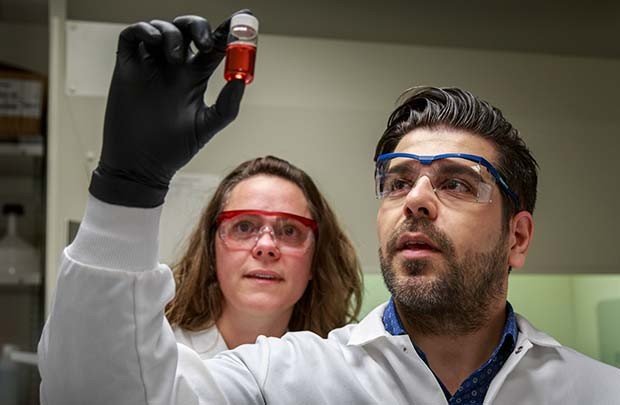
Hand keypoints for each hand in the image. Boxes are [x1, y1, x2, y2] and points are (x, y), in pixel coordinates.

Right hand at [89, 13, 246, 207]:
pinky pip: (133, 35)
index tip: (243, 18)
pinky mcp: (127, 67)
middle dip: (199, 27)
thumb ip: (227, 104)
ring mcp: (150, 65)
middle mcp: (173, 67)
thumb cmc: (174, 149)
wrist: (140, 165)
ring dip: (173, 32)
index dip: (227, 31)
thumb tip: (241, 78)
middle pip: (188, 30)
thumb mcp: (207, 126)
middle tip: (205, 42)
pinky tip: (155, 43)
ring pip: (162, 28)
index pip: (213, 46)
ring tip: (177, 57)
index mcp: (194, 78)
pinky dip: (145, 30)